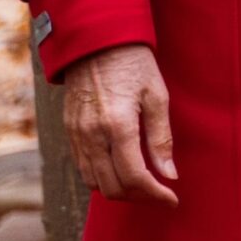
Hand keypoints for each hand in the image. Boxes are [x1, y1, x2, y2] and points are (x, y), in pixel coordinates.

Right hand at [61, 43, 178, 205]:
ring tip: (143, 184)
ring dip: (119, 190)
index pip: (134, 177)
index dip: (155, 194)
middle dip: (138, 197)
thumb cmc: (133, 64)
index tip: (172, 199)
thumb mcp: (157, 95)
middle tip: (160, 193)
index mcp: (118, 125)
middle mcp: (92, 135)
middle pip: (112, 188)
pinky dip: (102, 177)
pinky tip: (121, 169)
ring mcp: (76, 135)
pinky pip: (83, 168)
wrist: (96, 41)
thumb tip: (170, 174)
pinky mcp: (69, 132)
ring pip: (94, 183)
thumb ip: (161, 138)